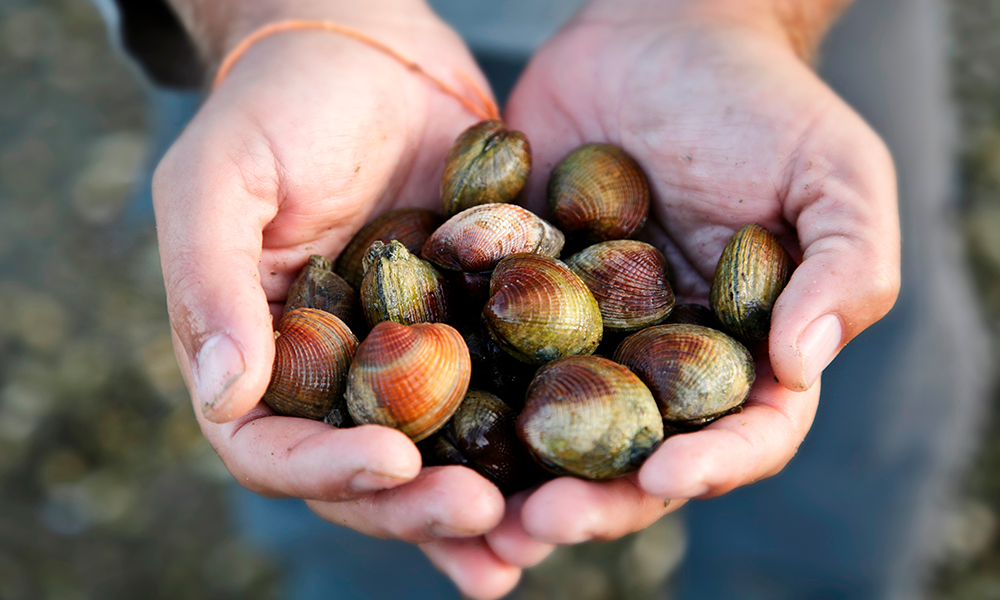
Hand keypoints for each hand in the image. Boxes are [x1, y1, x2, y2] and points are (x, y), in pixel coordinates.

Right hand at [153, 2, 516, 594]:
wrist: (374, 54)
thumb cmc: (279, 105)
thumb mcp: (219, 178)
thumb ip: (211, 281)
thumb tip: (226, 395)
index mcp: (258, 356)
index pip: (274, 446)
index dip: (328, 469)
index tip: (397, 462)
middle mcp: (332, 376)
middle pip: (365, 472)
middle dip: (419, 506)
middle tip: (485, 518)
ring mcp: (405, 361)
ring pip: (437, 455)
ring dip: (480, 509)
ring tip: (532, 541)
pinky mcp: (469, 331)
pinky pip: (496, 398)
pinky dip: (527, 444)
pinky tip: (570, 479)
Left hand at [450, 0, 899, 591]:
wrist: (658, 31)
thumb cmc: (761, 101)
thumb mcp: (834, 174)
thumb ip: (845, 269)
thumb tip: (801, 365)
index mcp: (738, 357)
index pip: (739, 437)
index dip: (711, 467)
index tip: (669, 474)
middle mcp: (655, 363)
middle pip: (628, 456)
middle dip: (591, 500)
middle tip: (540, 523)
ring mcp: (578, 336)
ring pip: (544, 427)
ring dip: (508, 478)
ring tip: (466, 514)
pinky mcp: (509, 294)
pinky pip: (479, 349)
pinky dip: (449, 389)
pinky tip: (409, 420)